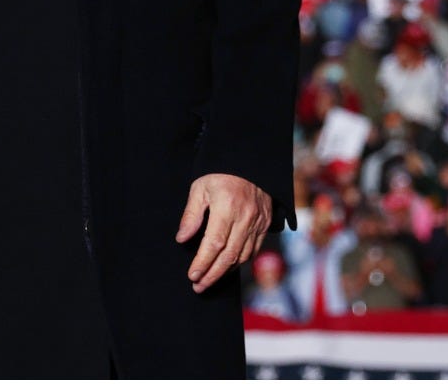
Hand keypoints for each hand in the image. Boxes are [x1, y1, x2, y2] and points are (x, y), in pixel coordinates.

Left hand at [177, 173, 272, 292]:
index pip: (214, 244)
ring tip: (210, 280)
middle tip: (198, 286)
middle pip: (229, 256)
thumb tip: (182, 239)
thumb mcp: (200, 188)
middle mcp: (245, 218)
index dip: (203, 263)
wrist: (250, 161)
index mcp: (227, 207)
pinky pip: (254, 249)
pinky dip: (240, 261)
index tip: (192, 275)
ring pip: (242, 256)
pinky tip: (228, 267)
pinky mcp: (265, 224)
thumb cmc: (221, 173)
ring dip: (225, 272)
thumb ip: (191, 215)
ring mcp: (258, 222)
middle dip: (212, 275)